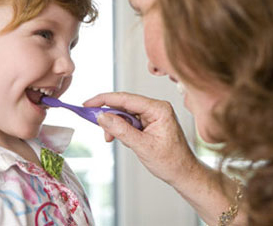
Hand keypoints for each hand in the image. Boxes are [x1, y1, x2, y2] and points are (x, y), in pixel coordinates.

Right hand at [84, 92, 198, 186]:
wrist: (184, 174)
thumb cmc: (171, 161)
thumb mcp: (142, 146)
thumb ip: (121, 130)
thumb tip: (102, 117)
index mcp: (158, 109)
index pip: (126, 99)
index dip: (104, 100)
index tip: (88, 103)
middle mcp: (155, 108)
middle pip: (123, 105)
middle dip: (108, 115)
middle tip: (93, 121)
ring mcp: (152, 115)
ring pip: (124, 113)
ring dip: (114, 125)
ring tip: (110, 138)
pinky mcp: (149, 122)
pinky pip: (129, 121)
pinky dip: (120, 129)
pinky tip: (118, 138)